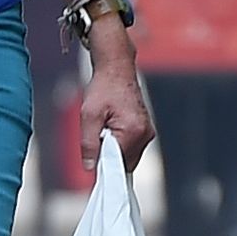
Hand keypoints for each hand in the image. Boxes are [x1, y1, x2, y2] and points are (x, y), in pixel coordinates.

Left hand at [77, 17, 153, 167]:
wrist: (116, 69)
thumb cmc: (103, 88)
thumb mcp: (89, 115)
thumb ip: (89, 143)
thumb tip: (90, 166)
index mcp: (133, 131)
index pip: (118, 163)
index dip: (104, 164)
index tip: (94, 162)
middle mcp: (145, 134)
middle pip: (125, 162)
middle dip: (109, 155)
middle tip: (98, 135)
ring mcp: (147, 132)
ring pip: (128, 155)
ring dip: (114, 149)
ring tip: (105, 127)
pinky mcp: (146, 129)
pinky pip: (132, 146)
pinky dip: (120, 142)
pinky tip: (111, 127)